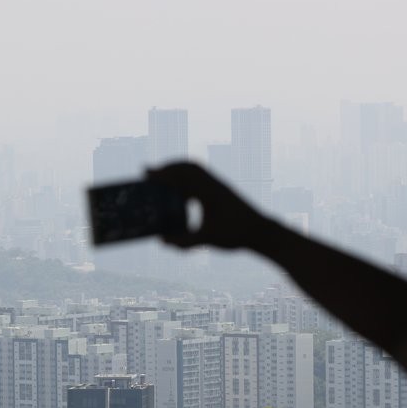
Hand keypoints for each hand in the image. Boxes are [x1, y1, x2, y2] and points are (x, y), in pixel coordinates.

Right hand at [146, 160, 268, 249]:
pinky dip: (188, 177)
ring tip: (162, 178)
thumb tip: (161, 241)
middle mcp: (213, 183)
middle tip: (150, 173)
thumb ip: (183, 241)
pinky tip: (182, 190)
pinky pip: (202, 176)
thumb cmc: (236, 234)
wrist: (261, 231)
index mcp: (208, 191)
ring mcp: (219, 184)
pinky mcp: (222, 189)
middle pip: (187, 166)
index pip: (181, 176)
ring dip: (178, 169)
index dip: (162, 173)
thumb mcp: (207, 239)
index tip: (146, 173)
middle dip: (167, 167)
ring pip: (195, 169)